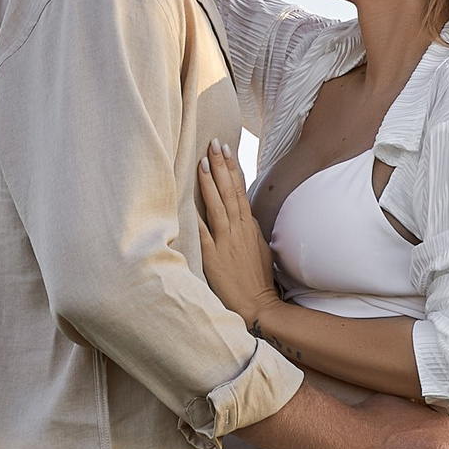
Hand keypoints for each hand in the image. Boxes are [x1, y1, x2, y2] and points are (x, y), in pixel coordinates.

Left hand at [197, 141, 281, 326]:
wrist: (257, 304)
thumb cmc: (257, 279)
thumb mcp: (259, 248)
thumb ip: (249, 229)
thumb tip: (243, 215)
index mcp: (249, 226)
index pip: (239, 190)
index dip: (232, 169)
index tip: (226, 150)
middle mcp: (238, 230)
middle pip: (229, 191)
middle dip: (221, 166)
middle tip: (214, 144)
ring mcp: (226, 242)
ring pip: (218, 206)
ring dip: (210, 183)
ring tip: (203, 162)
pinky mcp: (214, 256)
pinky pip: (203, 233)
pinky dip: (197, 216)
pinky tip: (189, 199)